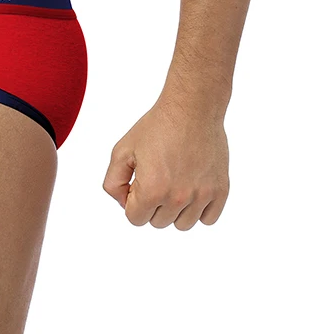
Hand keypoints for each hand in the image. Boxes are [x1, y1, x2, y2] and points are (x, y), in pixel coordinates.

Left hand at [102, 93, 228, 228]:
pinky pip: (208, 219)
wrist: (191, 108)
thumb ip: (113, 183)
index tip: (140, 179)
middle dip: (153, 203)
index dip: (133, 199)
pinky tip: (192, 187)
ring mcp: (202, 196)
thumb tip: (125, 204)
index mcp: (151, 190)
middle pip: (158, 223)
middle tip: (158, 174)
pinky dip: (199, 209)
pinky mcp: (220, 190)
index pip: (135, 219)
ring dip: (176, 209)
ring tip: (175, 181)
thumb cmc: (156, 127)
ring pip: (183, 224)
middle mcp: (178, 198)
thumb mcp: (121, 150)